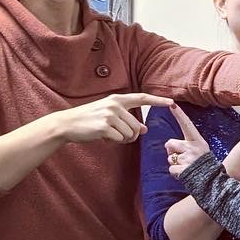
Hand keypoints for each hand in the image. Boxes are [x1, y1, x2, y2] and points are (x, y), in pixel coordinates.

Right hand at [54, 92, 173, 144]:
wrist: (68, 124)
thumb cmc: (90, 120)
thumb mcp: (109, 115)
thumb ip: (127, 119)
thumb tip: (144, 129)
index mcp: (117, 99)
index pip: (142, 98)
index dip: (157, 100)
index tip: (171, 102)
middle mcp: (115, 105)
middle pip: (137, 126)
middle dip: (130, 135)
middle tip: (116, 135)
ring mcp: (110, 115)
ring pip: (130, 134)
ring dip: (123, 139)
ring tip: (109, 134)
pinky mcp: (105, 127)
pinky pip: (120, 139)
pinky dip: (114, 142)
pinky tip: (103, 137)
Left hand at [163, 106, 216, 177]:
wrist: (213, 182)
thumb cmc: (205, 165)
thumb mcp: (201, 150)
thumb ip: (187, 145)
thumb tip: (169, 146)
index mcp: (197, 141)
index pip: (186, 125)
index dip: (179, 114)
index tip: (172, 104)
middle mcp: (192, 148)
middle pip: (170, 144)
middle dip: (171, 151)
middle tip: (183, 158)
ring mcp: (187, 159)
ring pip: (169, 158)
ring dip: (175, 163)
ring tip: (186, 167)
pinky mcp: (183, 169)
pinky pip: (171, 169)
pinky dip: (176, 173)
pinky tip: (185, 174)